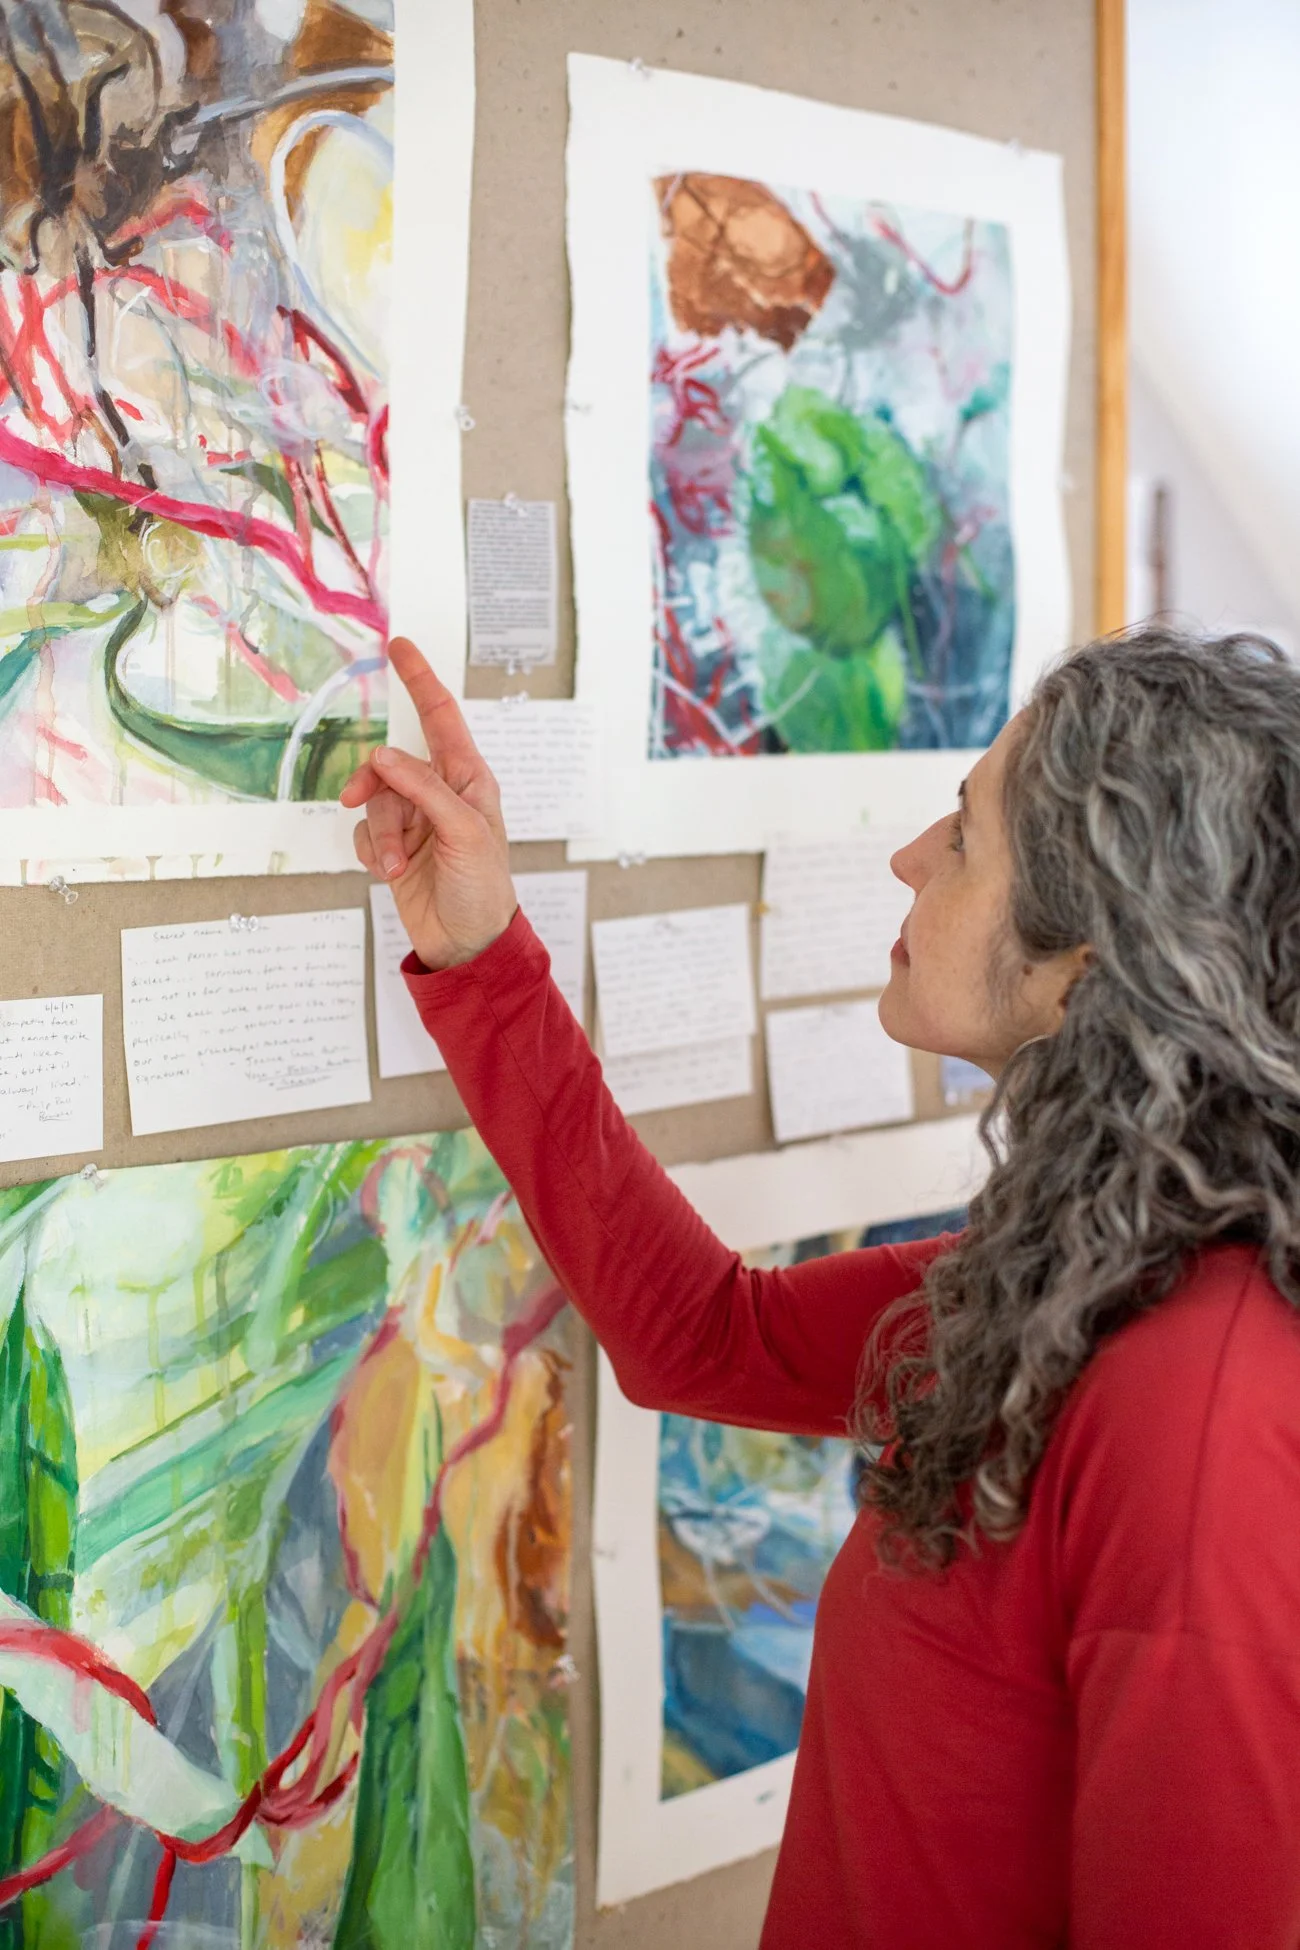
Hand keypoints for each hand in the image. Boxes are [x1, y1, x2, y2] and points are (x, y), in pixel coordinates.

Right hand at [340, 637, 516, 969]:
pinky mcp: (394, 848)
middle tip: (356, 799)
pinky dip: (369, 851)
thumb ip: (423, 789)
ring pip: (374, 801)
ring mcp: (415, 821)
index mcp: (468, 779)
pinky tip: (387, 872)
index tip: (399, 646)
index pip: (440, 718)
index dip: (420, 680)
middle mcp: (440, 793)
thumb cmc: (483, 889)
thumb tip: (382, 756)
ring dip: (377, 834)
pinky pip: (363, 832)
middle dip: (373, 784)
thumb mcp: (464, 832)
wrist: (468, 944)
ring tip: (393, 865)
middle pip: (390, 764)